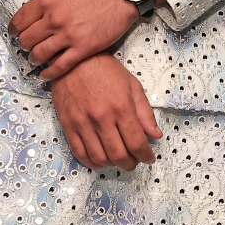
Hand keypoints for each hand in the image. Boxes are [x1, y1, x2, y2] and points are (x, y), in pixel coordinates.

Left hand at [9, 0, 139, 80]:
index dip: (14, 29)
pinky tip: (45, 74)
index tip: (14, 32)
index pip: (20, 20)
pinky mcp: (83, 48)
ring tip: (35, 58)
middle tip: (26, 45)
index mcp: (47, 0)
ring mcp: (68, 36)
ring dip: (33, 58)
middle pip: (27, 39)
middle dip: (23, 44)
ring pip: (40, 54)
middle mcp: (54, 19)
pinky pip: (60, 66)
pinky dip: (49, 73)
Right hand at [51, 54, 162, 171]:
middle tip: (134, 161)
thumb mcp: (132, 85)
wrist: (74, 60)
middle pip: (118, 155)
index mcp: (122, 107)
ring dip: (111, 165)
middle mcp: (102, 118)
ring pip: (99, 157)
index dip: (145, 156)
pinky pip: (79, 152)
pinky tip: (99, 161)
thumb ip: (145, 112)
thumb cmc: (105, 70)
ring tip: (117, 160)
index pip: (136, 143)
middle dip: (130, 164)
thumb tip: (155, 135)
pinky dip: (91, 162)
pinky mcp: (68, 125)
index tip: (149, 159)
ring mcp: (83, 123)